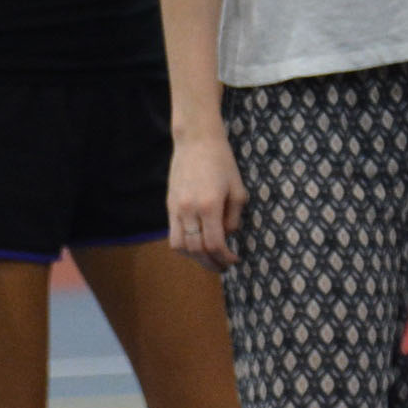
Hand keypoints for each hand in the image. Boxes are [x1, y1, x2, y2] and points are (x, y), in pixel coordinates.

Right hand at [167, 132, 246, 271]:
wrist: (196, 141)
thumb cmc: (222, 162)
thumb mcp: (238, 190)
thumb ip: (234, 217)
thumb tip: (227, 235)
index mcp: (209, 206)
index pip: (214, 244)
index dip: (225, 257)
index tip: (234, 259)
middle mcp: (189, 210)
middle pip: (196, 250)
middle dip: (211, 263)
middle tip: (223, 266)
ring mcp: (175, 208)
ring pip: (179, 246)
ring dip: (194, 257)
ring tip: (208, 258)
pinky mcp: (169, 205)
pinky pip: (172, 234)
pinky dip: (184, 245)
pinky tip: (196, 244)